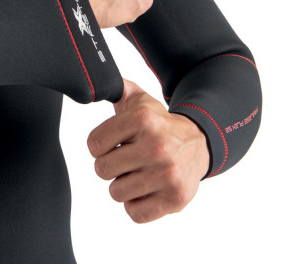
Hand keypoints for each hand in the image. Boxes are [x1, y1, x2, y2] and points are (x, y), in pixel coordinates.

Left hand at [87, 79, 209, 222]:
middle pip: (102, 169)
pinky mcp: (175, 199)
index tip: (115, 143)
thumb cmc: (160, 125)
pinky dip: (137, 205)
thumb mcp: (139, 101)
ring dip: (124, 185)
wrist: (199, 144)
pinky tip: (148, 189)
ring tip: (139, 172)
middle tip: (128, 159)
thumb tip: (95, 79)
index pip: (94, 144)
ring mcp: (168, 174)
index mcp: (143, 119)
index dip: (100, 145)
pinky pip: (135, 213)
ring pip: (116, 193)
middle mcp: (157, 146)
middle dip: (111, 165)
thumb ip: (115, 88)